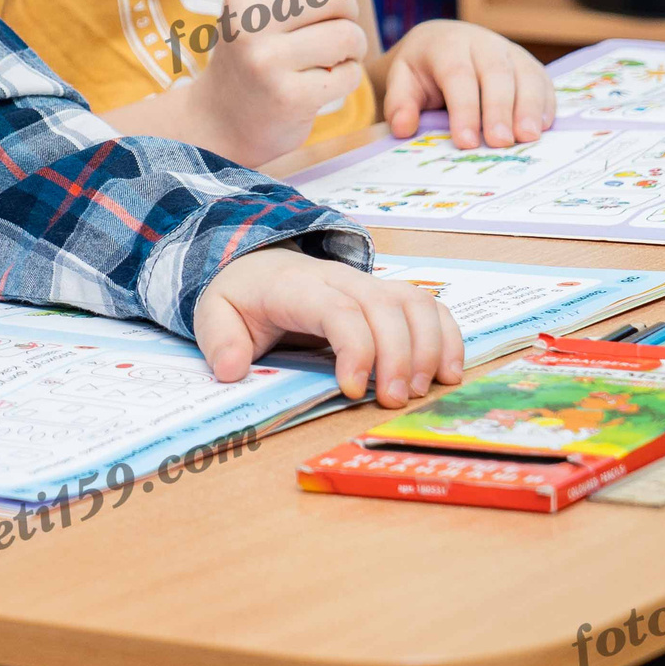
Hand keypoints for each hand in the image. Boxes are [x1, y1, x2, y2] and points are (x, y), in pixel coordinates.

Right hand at [180, 0, 367, 167]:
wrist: (220, 121)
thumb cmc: (250, 55)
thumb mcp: (261, 4)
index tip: (314, 13)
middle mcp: (249, 25)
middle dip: (348, 18)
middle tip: (335, 36)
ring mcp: (267, 63)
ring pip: (348, 37)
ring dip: (351, 52)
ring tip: (331, 61)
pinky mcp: (289, 98)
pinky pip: (347, 76)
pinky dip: (345, 80)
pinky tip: (323, 86)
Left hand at [194, 246, 459, 405]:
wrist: (257, 264)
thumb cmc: (243, 296)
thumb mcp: (214, 313)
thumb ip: (220, 340)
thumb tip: (231, 370)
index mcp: (298, 286)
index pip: (338, 309)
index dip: (355, 348)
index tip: (353, 390)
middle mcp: (342, 279)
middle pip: (385, 306)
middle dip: (398, 356)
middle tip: (393, 401)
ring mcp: (370, 284)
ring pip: (415, 302)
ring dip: (428, 347)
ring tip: (421, 391)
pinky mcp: (388, 296)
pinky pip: (429, 306)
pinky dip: (447, 336)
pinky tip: (449, 372)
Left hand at [382, 19, 554, 147]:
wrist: (444, 42)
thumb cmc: (423, 68)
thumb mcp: (402, 80)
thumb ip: (400, 104)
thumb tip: (403, 128)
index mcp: (448, 46)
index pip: (458, 76)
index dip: (464, 109)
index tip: (466, 141)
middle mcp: (483, 44)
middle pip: (496, 75)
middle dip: (499, 110)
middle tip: (500, 143)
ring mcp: (510, 52)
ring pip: (525, 75)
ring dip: (529, 108)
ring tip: (528, 138)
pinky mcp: (529, 64)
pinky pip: (543, 81)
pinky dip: (546, 104)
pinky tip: (543, 128)